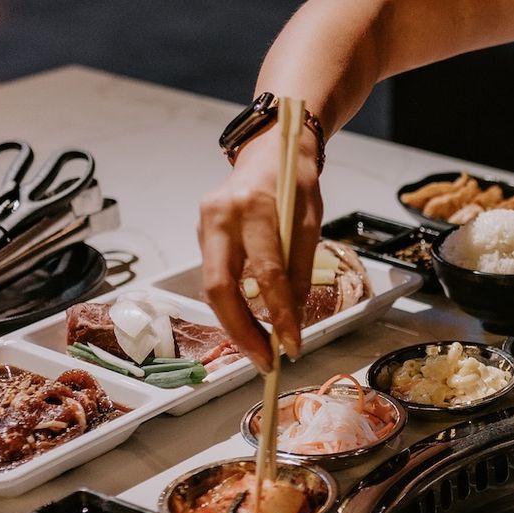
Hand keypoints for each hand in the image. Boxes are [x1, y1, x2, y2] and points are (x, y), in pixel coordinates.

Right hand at [197, 122, 323, 369]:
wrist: (271, 150)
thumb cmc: (295, 183)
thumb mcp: (311, 221)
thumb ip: (301, 269)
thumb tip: (295, 320)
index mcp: (253, 208)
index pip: (266, 273)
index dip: (279, 314)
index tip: (292, 346)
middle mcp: (220, 215)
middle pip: (220, 288)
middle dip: (241, 332)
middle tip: (264, 363)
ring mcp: (204, 224)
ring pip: (213, 287)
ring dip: (236, 325)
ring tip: (260, 352)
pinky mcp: (202, 233)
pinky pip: (215, 277)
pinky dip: (232, 306)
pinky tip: (249, 326)